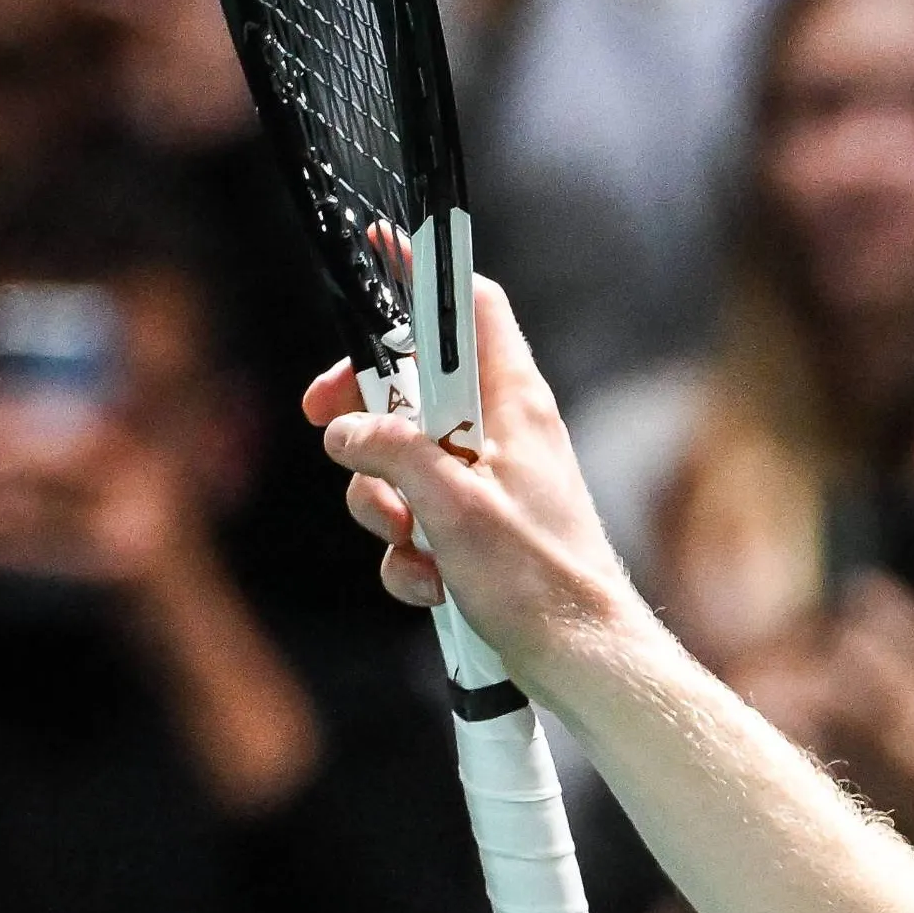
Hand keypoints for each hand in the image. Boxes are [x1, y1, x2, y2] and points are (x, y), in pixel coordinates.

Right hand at [316, 279, 650, 695]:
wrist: (582, 661)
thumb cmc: (540, 579)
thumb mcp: (454, 504)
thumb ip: (394, 450)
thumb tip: (347, 426)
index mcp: (514, 403)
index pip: (471, 307)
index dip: (423, 275)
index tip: (376, 251)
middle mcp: (502, 435)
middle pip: (410, 389)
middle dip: (364, 421)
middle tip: (331, 430)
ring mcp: (487, 486)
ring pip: (400, 467)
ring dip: (384, 508)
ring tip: (415, 544)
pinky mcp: (477, 536)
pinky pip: (416, 528)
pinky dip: (411, 559)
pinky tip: (432, 587)